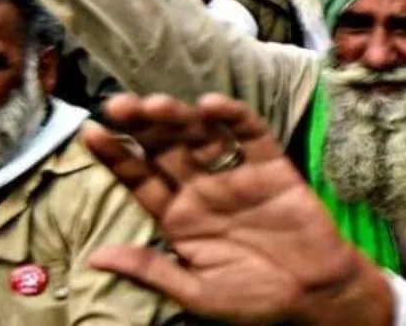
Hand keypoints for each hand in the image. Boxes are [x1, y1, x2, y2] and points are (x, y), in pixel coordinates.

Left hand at [83, 93, 395, 325]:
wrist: (315, 295)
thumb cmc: (253, 301)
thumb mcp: (195, 293)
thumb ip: (151, 270)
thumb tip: (95, 258)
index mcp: (178, 218)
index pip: (139, 180)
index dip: (116, 157)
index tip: (90, 132)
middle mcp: (201, 190)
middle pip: (164, 149)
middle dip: (141, 126)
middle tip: (119, 106)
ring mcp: (235, 175)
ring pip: (200, 135)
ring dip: (178, 117)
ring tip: (156, 105)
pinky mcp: (271, 166)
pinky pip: (249, 134)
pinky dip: (232, 117)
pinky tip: (211, 105)